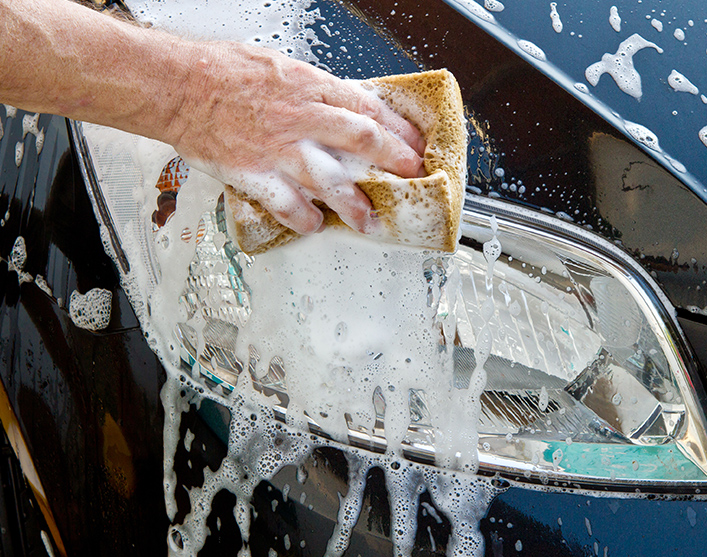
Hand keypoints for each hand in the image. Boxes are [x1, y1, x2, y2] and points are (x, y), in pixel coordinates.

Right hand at [166, 42, 425, 234]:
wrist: (178, 86)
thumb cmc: (223, 72)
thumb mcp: (282, 67)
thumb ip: (316, 91)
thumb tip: (344, 106)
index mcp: (311, 88)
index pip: (369, 109)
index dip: (399, 130)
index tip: (415, 144)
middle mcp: (301, 119)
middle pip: (362, 142)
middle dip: (394, 162)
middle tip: (410, 178)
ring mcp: (280, 149)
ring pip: (331, 181)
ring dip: (355, 205)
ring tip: (368, 221)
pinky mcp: (255, 173)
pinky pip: (288, 204)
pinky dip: (305, 219)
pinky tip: (315, 226)